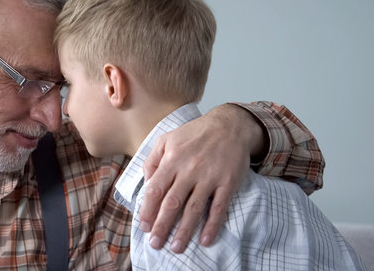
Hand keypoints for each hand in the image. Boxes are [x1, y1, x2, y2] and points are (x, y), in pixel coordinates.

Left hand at [140, 103, 265, 251]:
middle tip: (155, 244)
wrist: (230, 125)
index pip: (156, 190)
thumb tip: (146, 184)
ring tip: (176, 247)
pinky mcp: (227, 182)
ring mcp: (209, 177)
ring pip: (194, 208)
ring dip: (184, 230)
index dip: (148, 210)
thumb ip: (152, 161)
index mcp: (172, 160)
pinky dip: (212, 225)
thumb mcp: (166, 139)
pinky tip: (205, 239)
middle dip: (162, 225)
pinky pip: (219, 207)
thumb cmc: (194, 134)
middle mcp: (189, 169)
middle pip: (172, 203)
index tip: (144, 227)